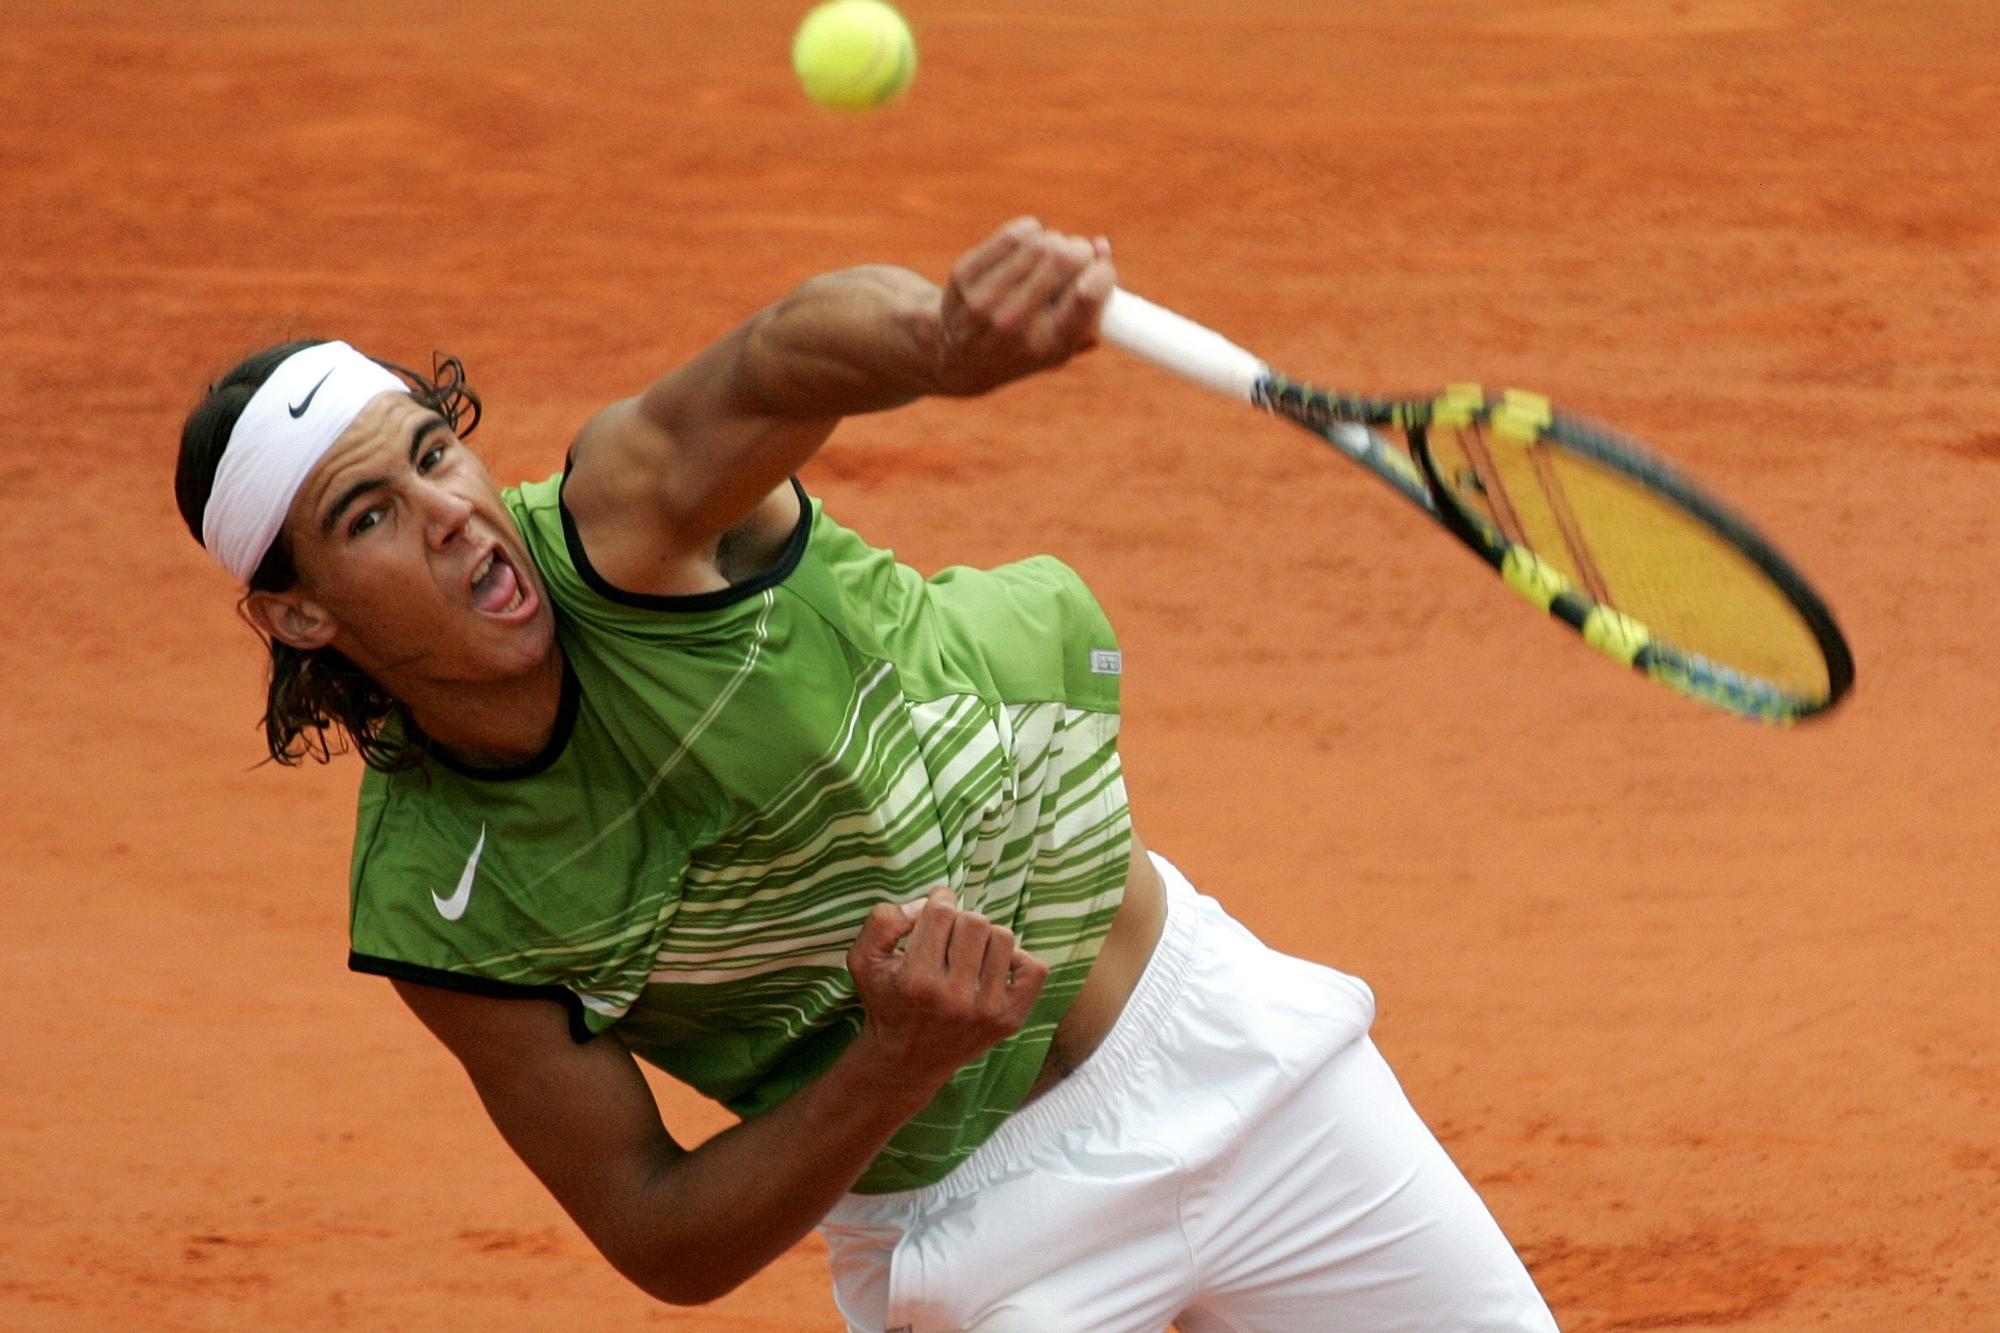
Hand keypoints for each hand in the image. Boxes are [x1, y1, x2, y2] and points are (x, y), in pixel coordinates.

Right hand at [844, 886, 1050, 1090]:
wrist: (908, 1060)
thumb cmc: (887, 1001)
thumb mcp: (863, 959)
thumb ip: (884, 920)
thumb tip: (928, 903)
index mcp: (916, 980)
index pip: (942, 911)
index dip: (938, 902)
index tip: (935, 912)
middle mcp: (954, 997)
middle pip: (975, 921)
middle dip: (959, 921)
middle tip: (948, 938)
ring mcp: (986, 1010)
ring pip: (1003, 938)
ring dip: (985, 938)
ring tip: (968, 954)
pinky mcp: (1009, 1019)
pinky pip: (1034, 968)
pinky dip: (1018, 960)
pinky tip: (993, 969)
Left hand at [933, 217, 1116, 396]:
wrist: (962, 359)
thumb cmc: (1028, 345)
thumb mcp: (1063, 342)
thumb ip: (1094, 304)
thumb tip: (1102, 245)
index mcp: (1047, 346)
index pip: (1086, 295)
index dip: (1103, 272)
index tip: (1102, 269)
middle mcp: (1014, 325)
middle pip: (1064, 259)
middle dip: (1080, 250)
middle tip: (1079, 256)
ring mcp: (985, 300)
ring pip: (1040, 242)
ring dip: (1055, 241)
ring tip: (1052, 253)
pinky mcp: (965, 276)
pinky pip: (1013, 235)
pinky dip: (1030, 232)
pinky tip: (1029, 244)